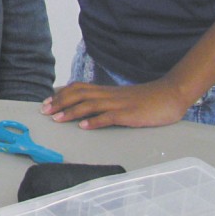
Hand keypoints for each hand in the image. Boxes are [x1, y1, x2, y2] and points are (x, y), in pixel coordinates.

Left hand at [40, 79, 189, 129]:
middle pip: (79, 94)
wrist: (170, 95)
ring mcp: (119, 104)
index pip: (78, 88)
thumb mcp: (122, 99)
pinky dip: (95, 121)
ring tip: (57, 119)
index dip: (60, 94)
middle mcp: (109, 95)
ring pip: (90, 104)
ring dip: (72, 112)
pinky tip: (84, 127)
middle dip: (59, 102)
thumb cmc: (147, 99)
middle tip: (44, 110)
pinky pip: (110, 117)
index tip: (47, 102)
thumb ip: (106, 101)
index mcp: (106, 91)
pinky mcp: (129, 114)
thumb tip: (88, 110)